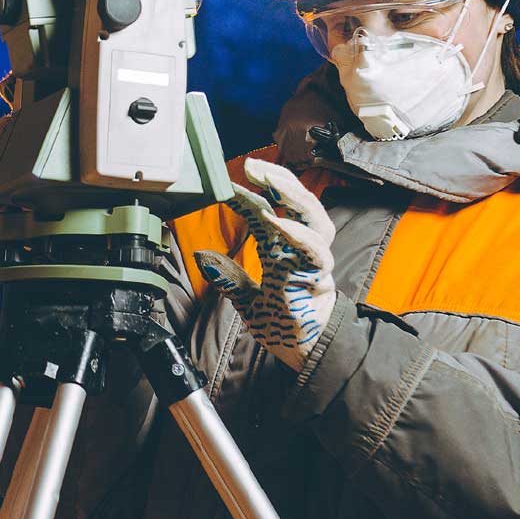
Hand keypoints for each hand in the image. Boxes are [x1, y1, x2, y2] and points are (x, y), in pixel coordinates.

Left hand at [193, 158, 335, 370]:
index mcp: (283, 250)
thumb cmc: (281, 325)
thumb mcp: (245, 298)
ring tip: (271, 179)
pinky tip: (279, 221)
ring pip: (313, 217)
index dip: (250, 196)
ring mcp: (312, 260)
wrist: (303, 353)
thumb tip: (202, 256)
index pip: (268, 212)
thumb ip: (228, 277)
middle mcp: (300, 249)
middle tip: (254, 165)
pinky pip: (314, 249)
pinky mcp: (317, 276)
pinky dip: (298, 233)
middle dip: (278, 181)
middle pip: (297, 204)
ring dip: (293, 195)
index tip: (227, 184)